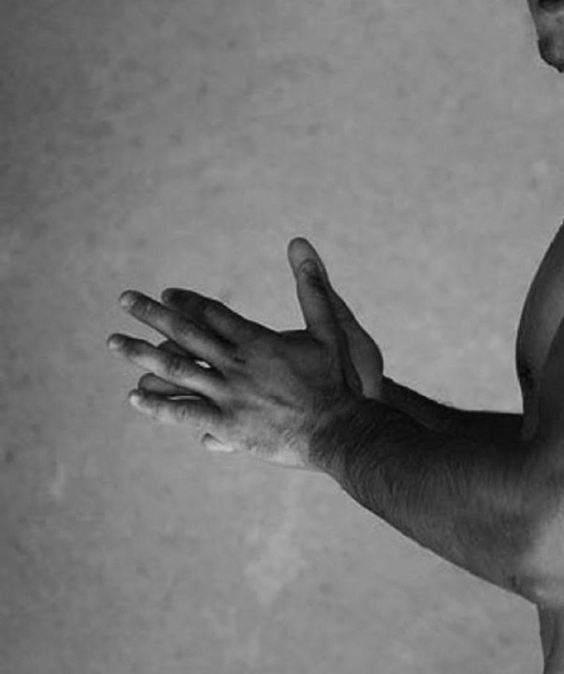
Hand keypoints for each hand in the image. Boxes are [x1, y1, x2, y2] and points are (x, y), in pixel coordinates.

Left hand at [108, 238, 382, 467]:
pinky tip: (134, 396)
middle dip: (150, 315)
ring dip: (141, 355)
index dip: (186, 302)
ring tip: (114, 342)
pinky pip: (184, 413)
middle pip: (185, 334)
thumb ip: (312, 287)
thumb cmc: (338, 381)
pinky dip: (157, 404)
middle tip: (124, 299)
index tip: (165, 294)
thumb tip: (300, 242)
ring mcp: (228, 396)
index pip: (212, 314)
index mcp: (256, 341)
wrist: (340, 431)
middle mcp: (236, 364)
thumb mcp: (329, 329)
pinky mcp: (228, 426)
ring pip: (175, 371)